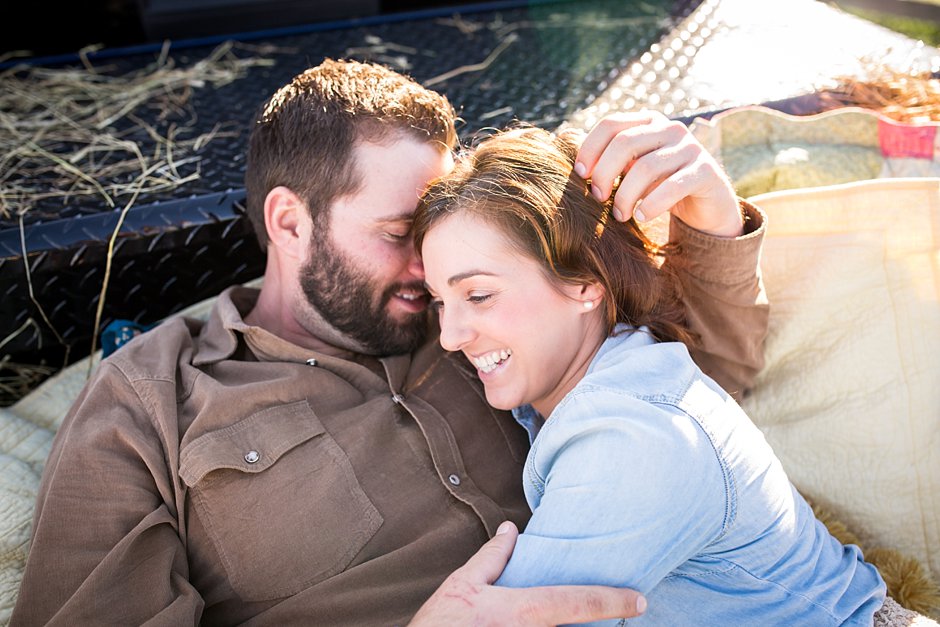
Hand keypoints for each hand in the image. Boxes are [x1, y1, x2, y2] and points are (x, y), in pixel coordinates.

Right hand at [409, 521, 646, 625]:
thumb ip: (492, 558)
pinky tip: (546, 626)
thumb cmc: (441, 624)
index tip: (640, 600)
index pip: (580, 601)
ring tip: (593, 622)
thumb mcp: (464, 584)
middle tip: (617, 613)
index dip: (615, 600)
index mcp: (525, 611)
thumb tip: (510, 529)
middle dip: (597, 624)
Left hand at [575, 112, 742, 236]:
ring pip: (646, 167)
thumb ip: (609, 162)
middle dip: (604, 174)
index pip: (611, 124)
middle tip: (598, 199)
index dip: (590, 148)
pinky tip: (642, 217)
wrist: (704, 207)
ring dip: (626, 196)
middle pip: (624, 143)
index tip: (580, 175)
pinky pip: (673, 185)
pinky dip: (653, 204)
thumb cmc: (658, 188)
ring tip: (620, 215)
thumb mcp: (631, 171)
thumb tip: (571, 161)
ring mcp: (691, 148)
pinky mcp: (706, 171)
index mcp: (648, 123)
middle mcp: (671, 128)